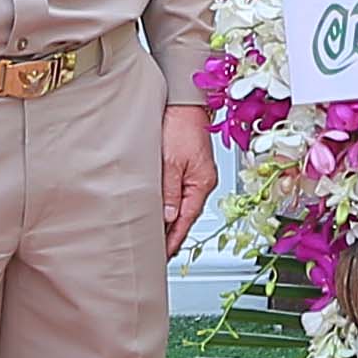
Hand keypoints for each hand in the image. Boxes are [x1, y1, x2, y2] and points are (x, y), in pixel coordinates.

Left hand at [159, 106, 216, 244]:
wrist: (184, 101)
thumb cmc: (180, 125)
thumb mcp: (171, 162)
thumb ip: (170, 191)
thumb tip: (169, 217)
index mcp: (202, 183)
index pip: (186, 221)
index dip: (173, 241)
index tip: (161, 256)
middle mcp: (202, 182)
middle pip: (186, 216)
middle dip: (171, 235)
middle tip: (155, 253)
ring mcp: (197, 175)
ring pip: (182, 206)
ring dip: (170, 221)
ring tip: (155, 237)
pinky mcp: (190, 168)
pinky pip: (180, 194)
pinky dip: (171, 205)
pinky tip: (161, 211)